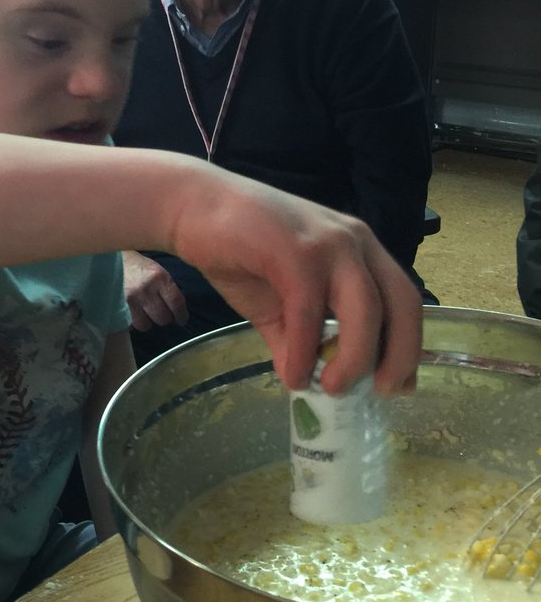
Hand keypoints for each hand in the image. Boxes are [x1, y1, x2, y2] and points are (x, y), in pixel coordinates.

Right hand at [122, 250, 188, 331]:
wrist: (111, 261)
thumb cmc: (138, 267)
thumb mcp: (157, 271)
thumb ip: (167, 288)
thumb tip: (177, 309)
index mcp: (160, 277)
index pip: (176, 302)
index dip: (181, 315)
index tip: (181, 319)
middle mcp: (146, 289)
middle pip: (162, 317)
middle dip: (165, 318)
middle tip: (162, 314)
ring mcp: (131, 299)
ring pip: (147, 324)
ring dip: (149, 322)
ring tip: (147, 314)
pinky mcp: (118, 306)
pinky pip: (132, 324)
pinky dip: (135, 322)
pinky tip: (136, 314)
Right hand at [171, 174, 422, 396]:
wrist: (193, 208)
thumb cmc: (237, 250)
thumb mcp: (276, 305)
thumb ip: (296, 339)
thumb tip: (305, 382)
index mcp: (359, 252)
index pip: (403, 299)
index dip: (409, 345)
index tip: (398, 386)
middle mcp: (355, 242)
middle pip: (401, 303)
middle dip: (399, 355)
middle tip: (379, 393)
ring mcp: (327, 242)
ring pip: (365, 309)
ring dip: (353, 358)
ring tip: (329, 388)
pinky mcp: (294, 249)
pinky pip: (310, 310)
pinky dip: (302, 349)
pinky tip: (291, 373)